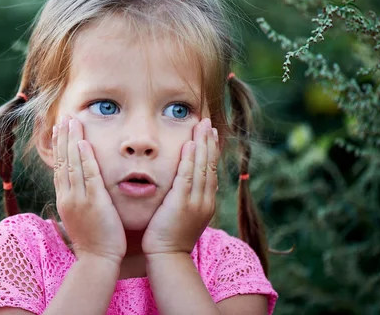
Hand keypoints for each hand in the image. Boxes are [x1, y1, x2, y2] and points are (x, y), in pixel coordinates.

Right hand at [53, 116, 126, 264]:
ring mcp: (79, 199)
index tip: (58, 130)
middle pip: (62, 161)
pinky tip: (84, 142)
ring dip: (71, 140)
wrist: (98, 260)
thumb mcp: (78, 219)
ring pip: (72, 164)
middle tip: (63, 118)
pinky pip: (89, 176)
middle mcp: (68, 196)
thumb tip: (70, 194)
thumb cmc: (92, 241)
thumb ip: (75, 203)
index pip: (58, 167)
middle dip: (62, 138)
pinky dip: (85, 158)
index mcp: (64, 199)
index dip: (58, 147)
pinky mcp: (94, 202)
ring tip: (72, 121)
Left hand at [142, 118, 219, 254]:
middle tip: (209, 123)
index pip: (211, 171)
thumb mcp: (184, 217)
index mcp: (207, 203)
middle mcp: (205, 200)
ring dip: (202, 145)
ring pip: (201, 167)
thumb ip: (186, 200)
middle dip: (209, 142)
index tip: (211, 135)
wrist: (168, 257)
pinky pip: (187, 176)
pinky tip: (190, 144)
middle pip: (210, 165)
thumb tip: (185, 187)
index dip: (211, 152)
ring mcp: (195, 202)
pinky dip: (189, 159)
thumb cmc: (170, 239)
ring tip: (202, 126)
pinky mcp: (181, 203)